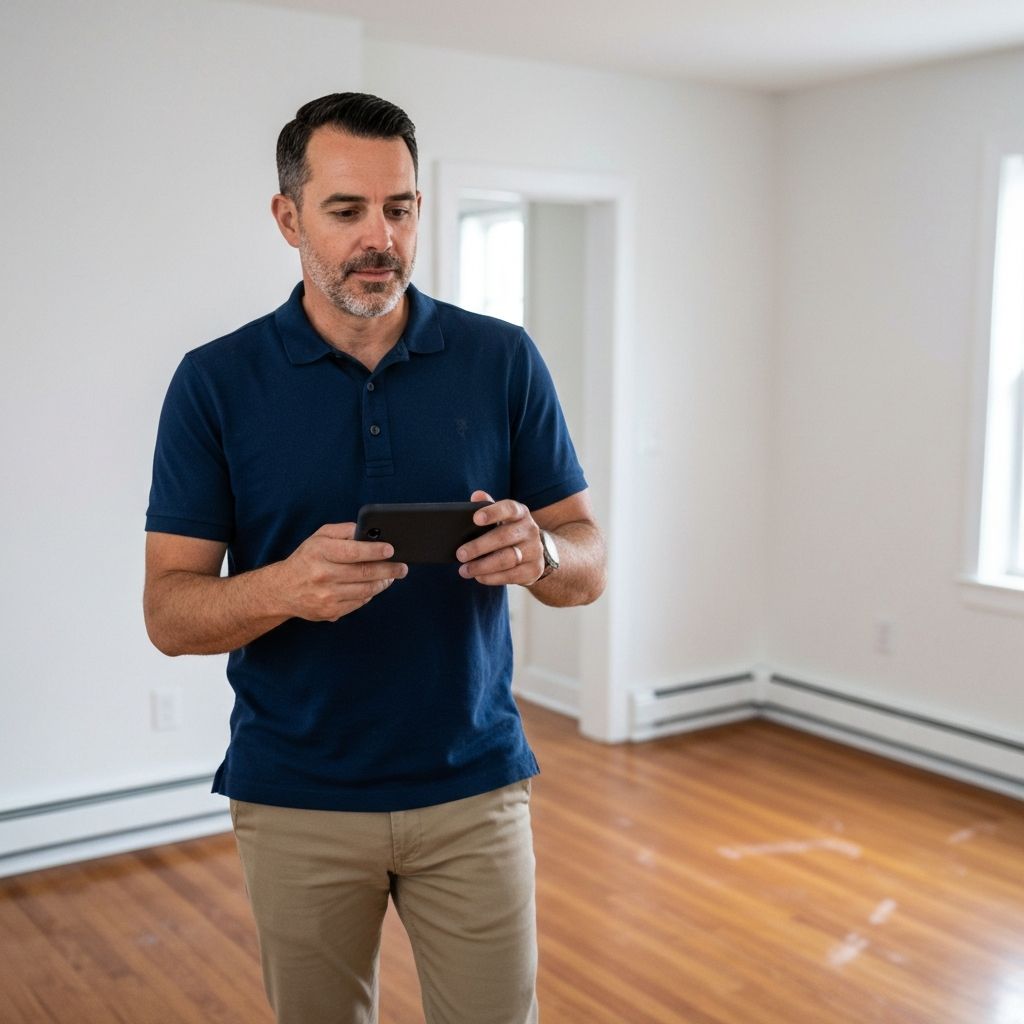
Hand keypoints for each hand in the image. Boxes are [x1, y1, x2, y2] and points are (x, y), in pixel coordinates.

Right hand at [274, 523, 406, 620]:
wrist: (282, 589)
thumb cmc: (307, 558)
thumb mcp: (319, 537)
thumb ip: (344, 531)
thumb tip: (369, 531)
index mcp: (320, 552)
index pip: (353, 552)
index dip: (374, 551)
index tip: (391, 550)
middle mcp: (322, 574)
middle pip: (363, 573)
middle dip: (388, 569)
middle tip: (402, 567)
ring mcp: (326, 596)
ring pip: (365, 590)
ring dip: (383, 583)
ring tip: (392, 576)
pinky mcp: (330, 611)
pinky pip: (359, 603)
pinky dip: (370, 594)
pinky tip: (374, 586)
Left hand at [457, 490, 544, 586]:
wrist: (535, 552)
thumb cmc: (509, 530)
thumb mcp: (502, 516)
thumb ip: (489, 506)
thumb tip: (476, 495)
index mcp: (520, 513)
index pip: (509, 508)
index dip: (493, 512)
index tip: (475, 518)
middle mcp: (530, 530)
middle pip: (504, 537)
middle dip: (479, 546)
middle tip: (460, 554)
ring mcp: (534, 551)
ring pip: (507, 559)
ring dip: (483, 566)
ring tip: (464, 570)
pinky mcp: (533, 570)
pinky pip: (511, 575)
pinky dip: (492, 577)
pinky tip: (478, 576)